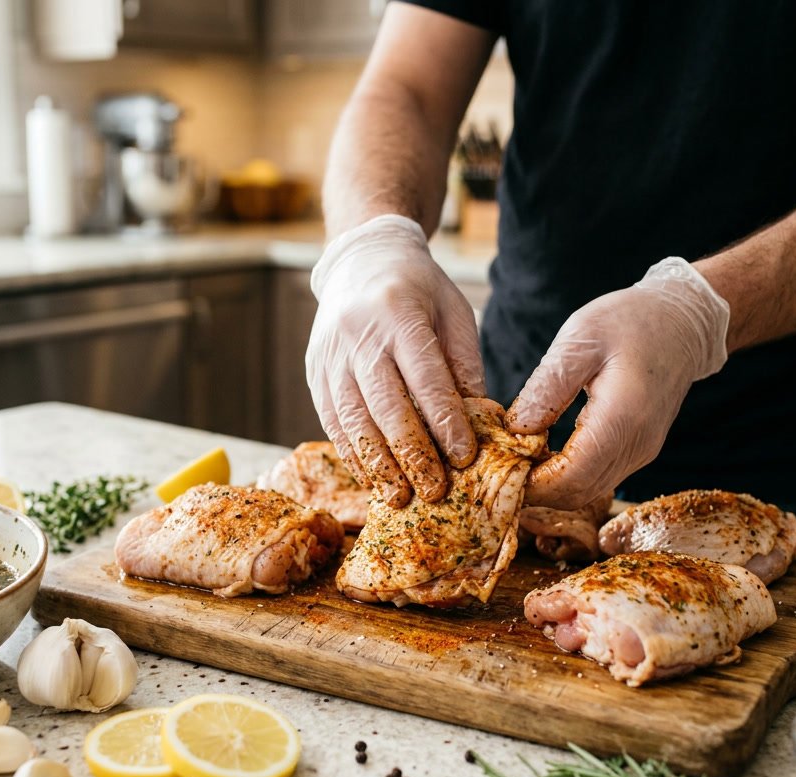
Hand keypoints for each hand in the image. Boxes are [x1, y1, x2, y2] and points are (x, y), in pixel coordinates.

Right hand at [306, 214, 484, 506]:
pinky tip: (371, 478)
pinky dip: (351, 453)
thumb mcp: (453, 313)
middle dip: (412, 455)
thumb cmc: (419, 290)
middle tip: (434, 492)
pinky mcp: (314, 371)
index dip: (445, 423)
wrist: (361, 259)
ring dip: (378, 464)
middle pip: (386, 406)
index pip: (426, 379)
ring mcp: (331, 355)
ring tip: (400, 498)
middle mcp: (359, 335)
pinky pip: (331, 420)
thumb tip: (481, 423)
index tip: (465, 458)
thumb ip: (464, 365)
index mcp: (400, 314)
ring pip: (353, 420)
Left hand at [505, 257, 729, 509]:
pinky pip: (597, 478)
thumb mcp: (580, 340)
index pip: (570, 477)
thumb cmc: (631, 321)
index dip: (530, 484)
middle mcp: (637, 445)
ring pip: (586, 492)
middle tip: (495, 470)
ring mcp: (641, 452)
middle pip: (576, 494)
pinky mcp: (638, 451)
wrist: (682, 323)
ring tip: (513, 462)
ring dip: (548, 487)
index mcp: (622, 418)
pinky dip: (565, 476)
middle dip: (532, 491)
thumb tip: (515, 430)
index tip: (496, 469)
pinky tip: (540, 455)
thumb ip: (546, 387)